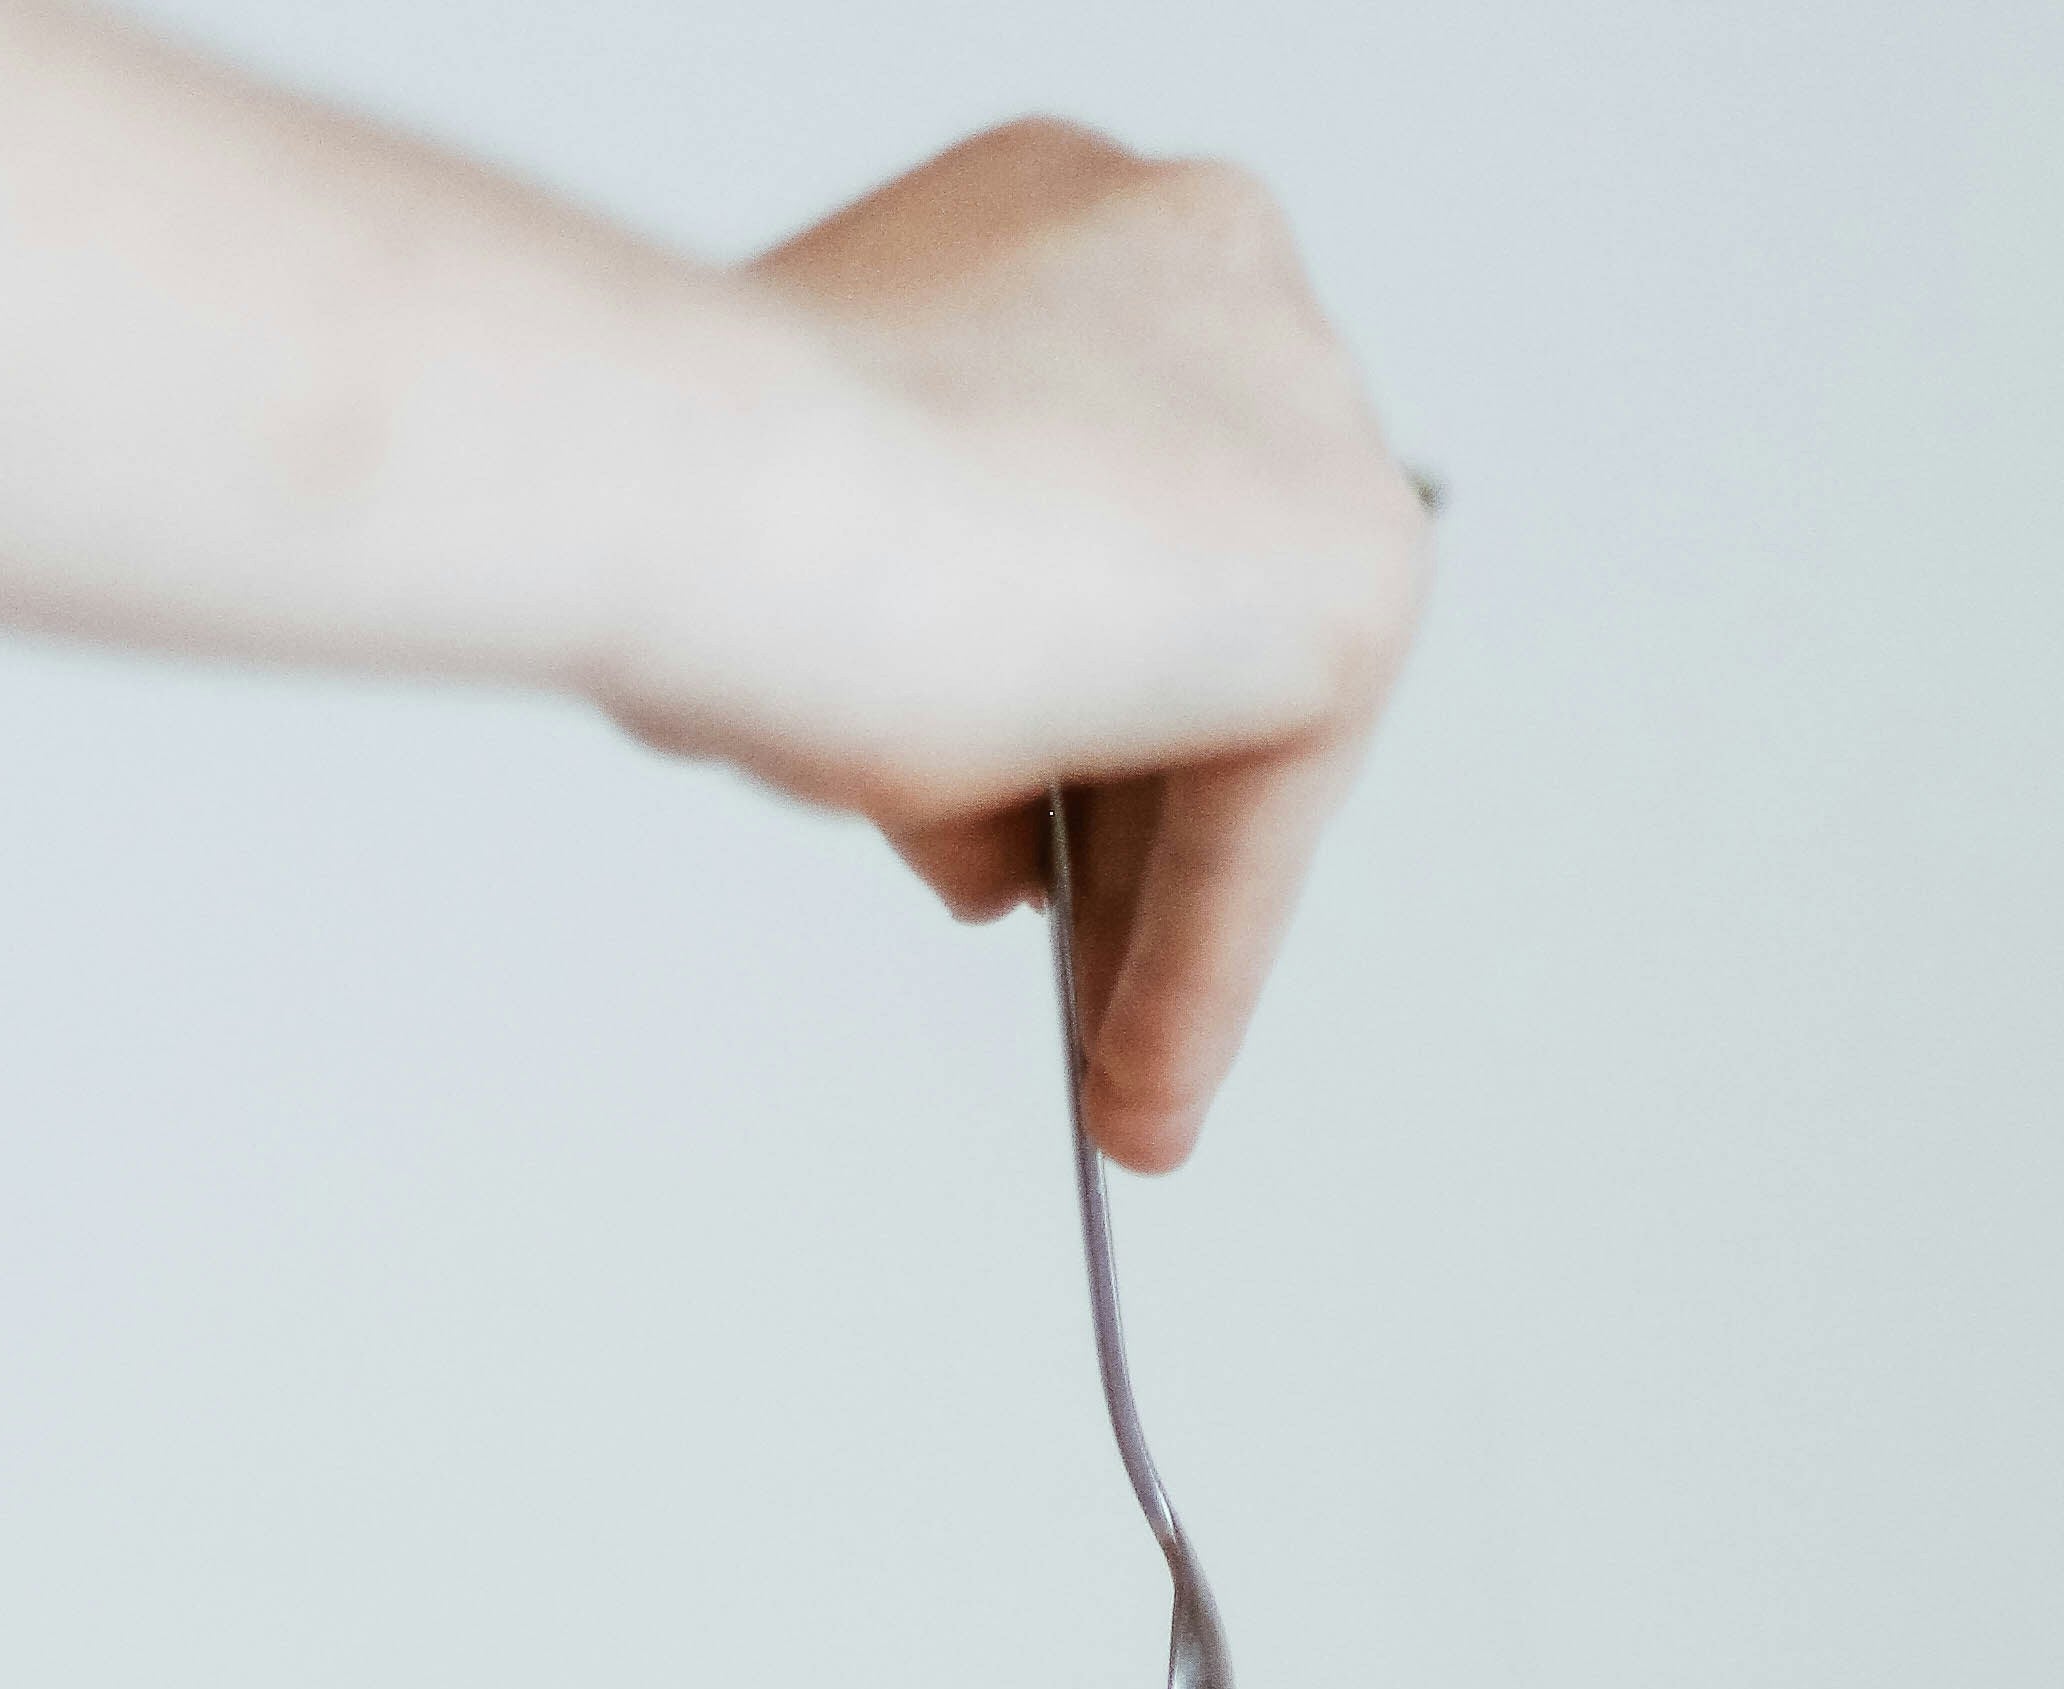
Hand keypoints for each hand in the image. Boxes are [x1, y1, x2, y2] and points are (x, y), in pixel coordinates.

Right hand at [630, 124, 1431, 1170]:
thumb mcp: (821, 589)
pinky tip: (1141, 1085)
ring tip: (1107, 1073)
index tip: (1033, 821)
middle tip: (1070, 964)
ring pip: (1226, 725)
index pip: (1104, 506)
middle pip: (1180, 619)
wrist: (733, 489)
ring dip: (1160, 916)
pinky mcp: (1352, 573)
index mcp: (1071, 229)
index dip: (1062, 693)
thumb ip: (934, 671)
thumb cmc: (712, 496)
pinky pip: (1263, 819)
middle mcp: (1212, 283)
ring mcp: (1302, 413)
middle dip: (1118, 817)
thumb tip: (1001, 842)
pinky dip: (1199, 966)